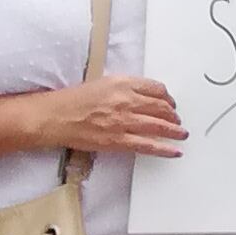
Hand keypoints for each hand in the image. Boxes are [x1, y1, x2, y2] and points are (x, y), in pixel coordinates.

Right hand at [38, 74, 187, 156]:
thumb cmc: (73, 100)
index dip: (168, 97)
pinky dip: (164, 149)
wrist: (53, 116)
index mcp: (123, 84)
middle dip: (173, 115)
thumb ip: (125, 88)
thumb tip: (144, 97)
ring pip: (159, 126)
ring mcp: (123, 121)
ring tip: (182, 134)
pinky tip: (175, 151)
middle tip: (177, 120)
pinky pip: (147, 145)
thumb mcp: (102, 84)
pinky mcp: (117, 140)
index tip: (170, 103)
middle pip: (162, 107)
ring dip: (174, 131)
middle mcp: (127, 100)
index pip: (157, 89)